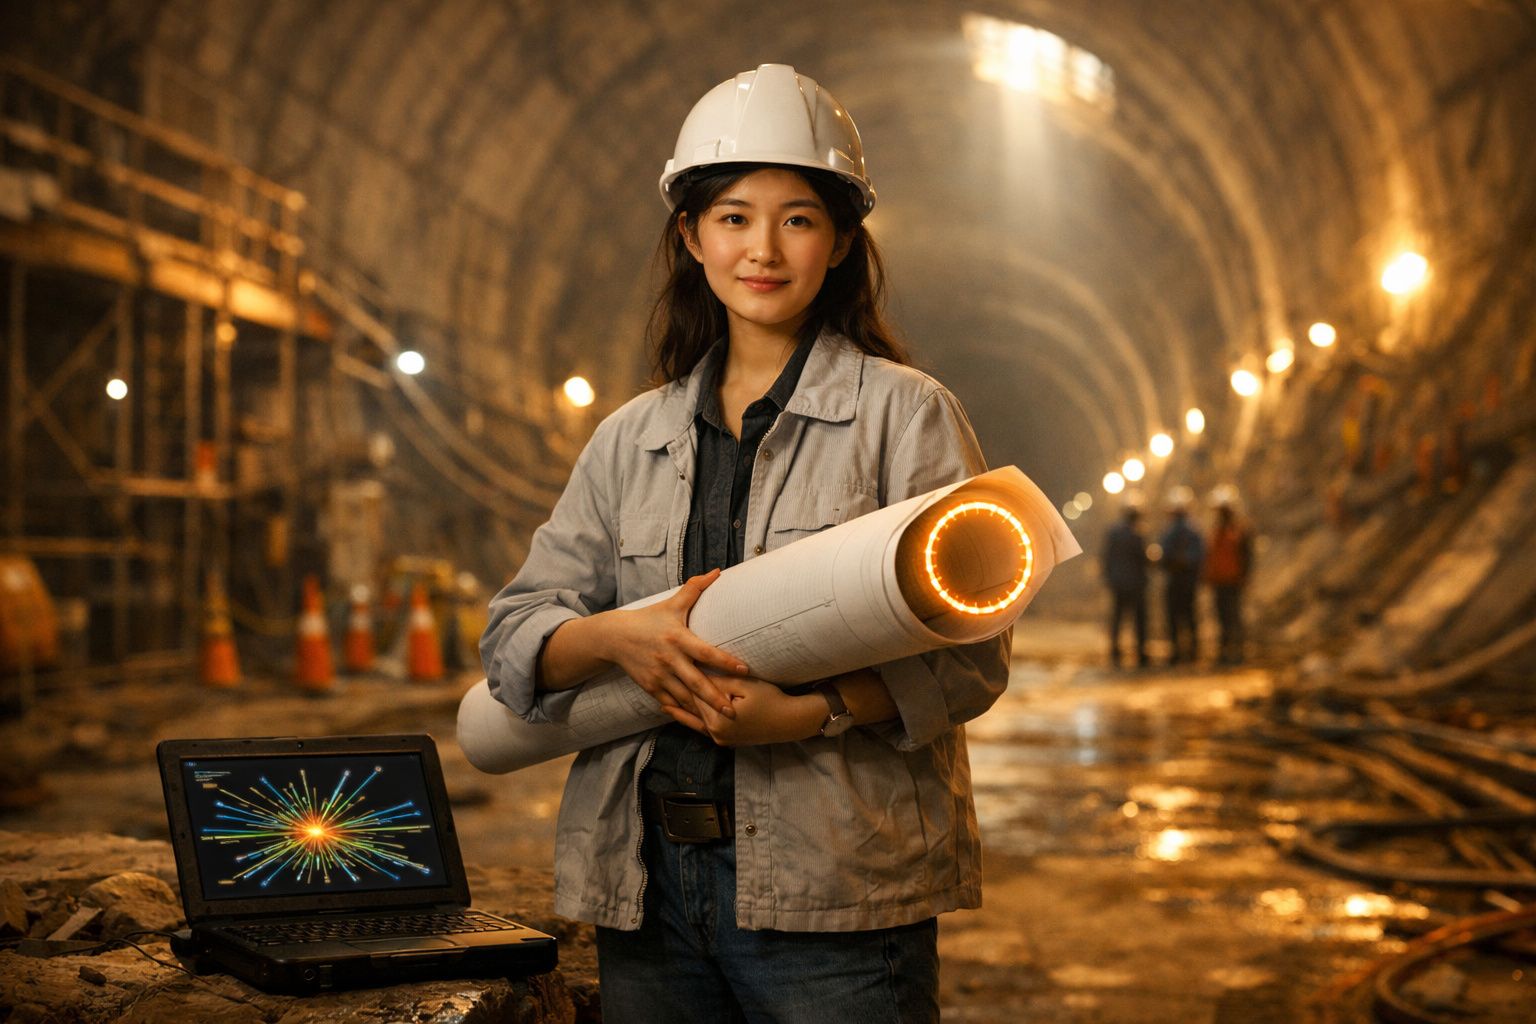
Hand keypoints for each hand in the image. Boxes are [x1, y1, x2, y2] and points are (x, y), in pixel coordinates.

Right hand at [600, 569, 746, 717]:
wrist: (615, 637)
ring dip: (702, 710)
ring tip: (721, 722)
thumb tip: (718, 572)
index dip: (725, 661)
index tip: (744, 669)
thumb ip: (695, 588)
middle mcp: (669, 659)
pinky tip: (699, 722)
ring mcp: (659, 676)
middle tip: (734, 710)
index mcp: (678, 638)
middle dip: (715, 698)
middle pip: (696, 682)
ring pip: (684, 697)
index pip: (706, 652)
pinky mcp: (651, 687)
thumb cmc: (649, 619)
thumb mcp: (671, 604)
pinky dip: (684, 713)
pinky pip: (671, 703)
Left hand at [675, 675, 824, 746]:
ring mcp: (719, 739)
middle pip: (692, 708)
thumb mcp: (745, 685)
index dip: (683, 678)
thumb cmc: (770, 699)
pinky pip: (702, 729)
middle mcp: (715, 733)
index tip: (670, 664)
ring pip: (694, 721)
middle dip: (676, 693)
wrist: (789, 722)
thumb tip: (697, 671)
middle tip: (657, 678)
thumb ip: (719, 680)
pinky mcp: (724, 741)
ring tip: (660, 700)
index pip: (695, 694)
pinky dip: (690, 721)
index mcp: (718, 719)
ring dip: (678, 710)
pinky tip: (680, 716)